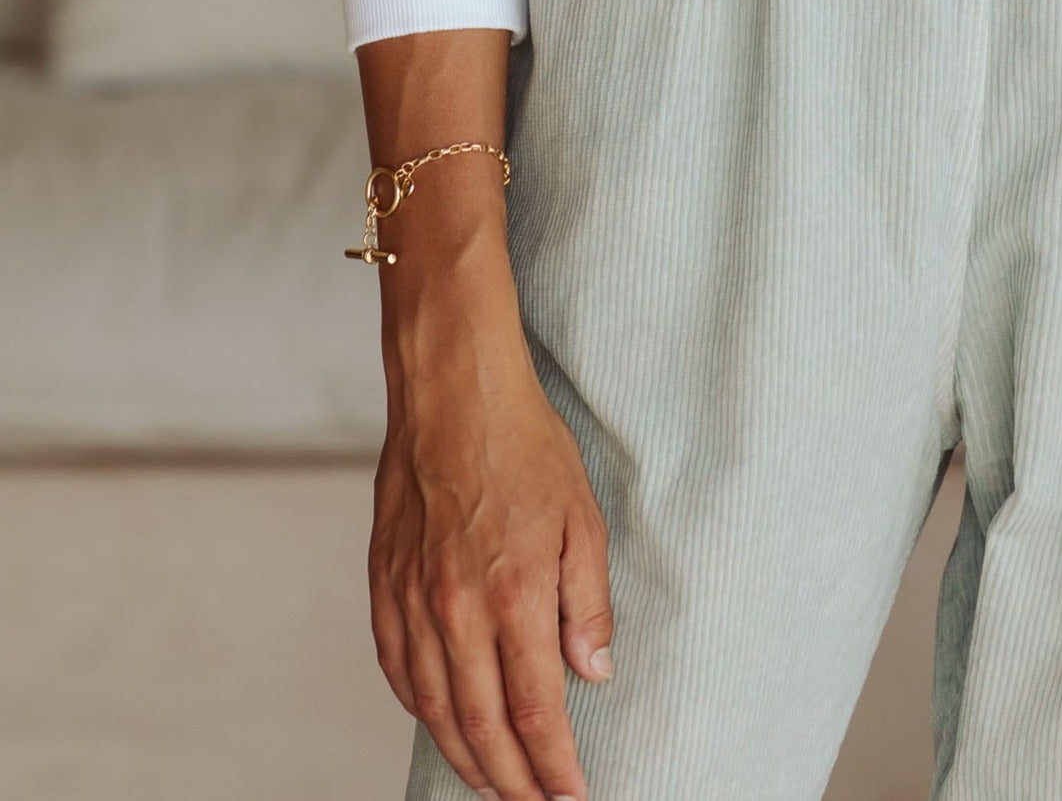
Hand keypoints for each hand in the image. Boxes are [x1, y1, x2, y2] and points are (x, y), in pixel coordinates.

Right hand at [370, 248, 611, 800]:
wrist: (451, 389)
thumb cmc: (524, 445)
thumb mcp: (582, 518)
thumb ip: (588, 603)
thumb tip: (592, 675)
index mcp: (512, 594)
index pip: (534, 711)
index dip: (553, 766)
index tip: (571, 795)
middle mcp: (454, 609)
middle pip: (481, 727)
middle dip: (511, 780)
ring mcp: (411, 599)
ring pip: (435, 709)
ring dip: (465, 756)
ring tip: (492, 782)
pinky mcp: (383, 584)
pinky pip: (398, 670)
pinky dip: (421, 710)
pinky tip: (441, 721)